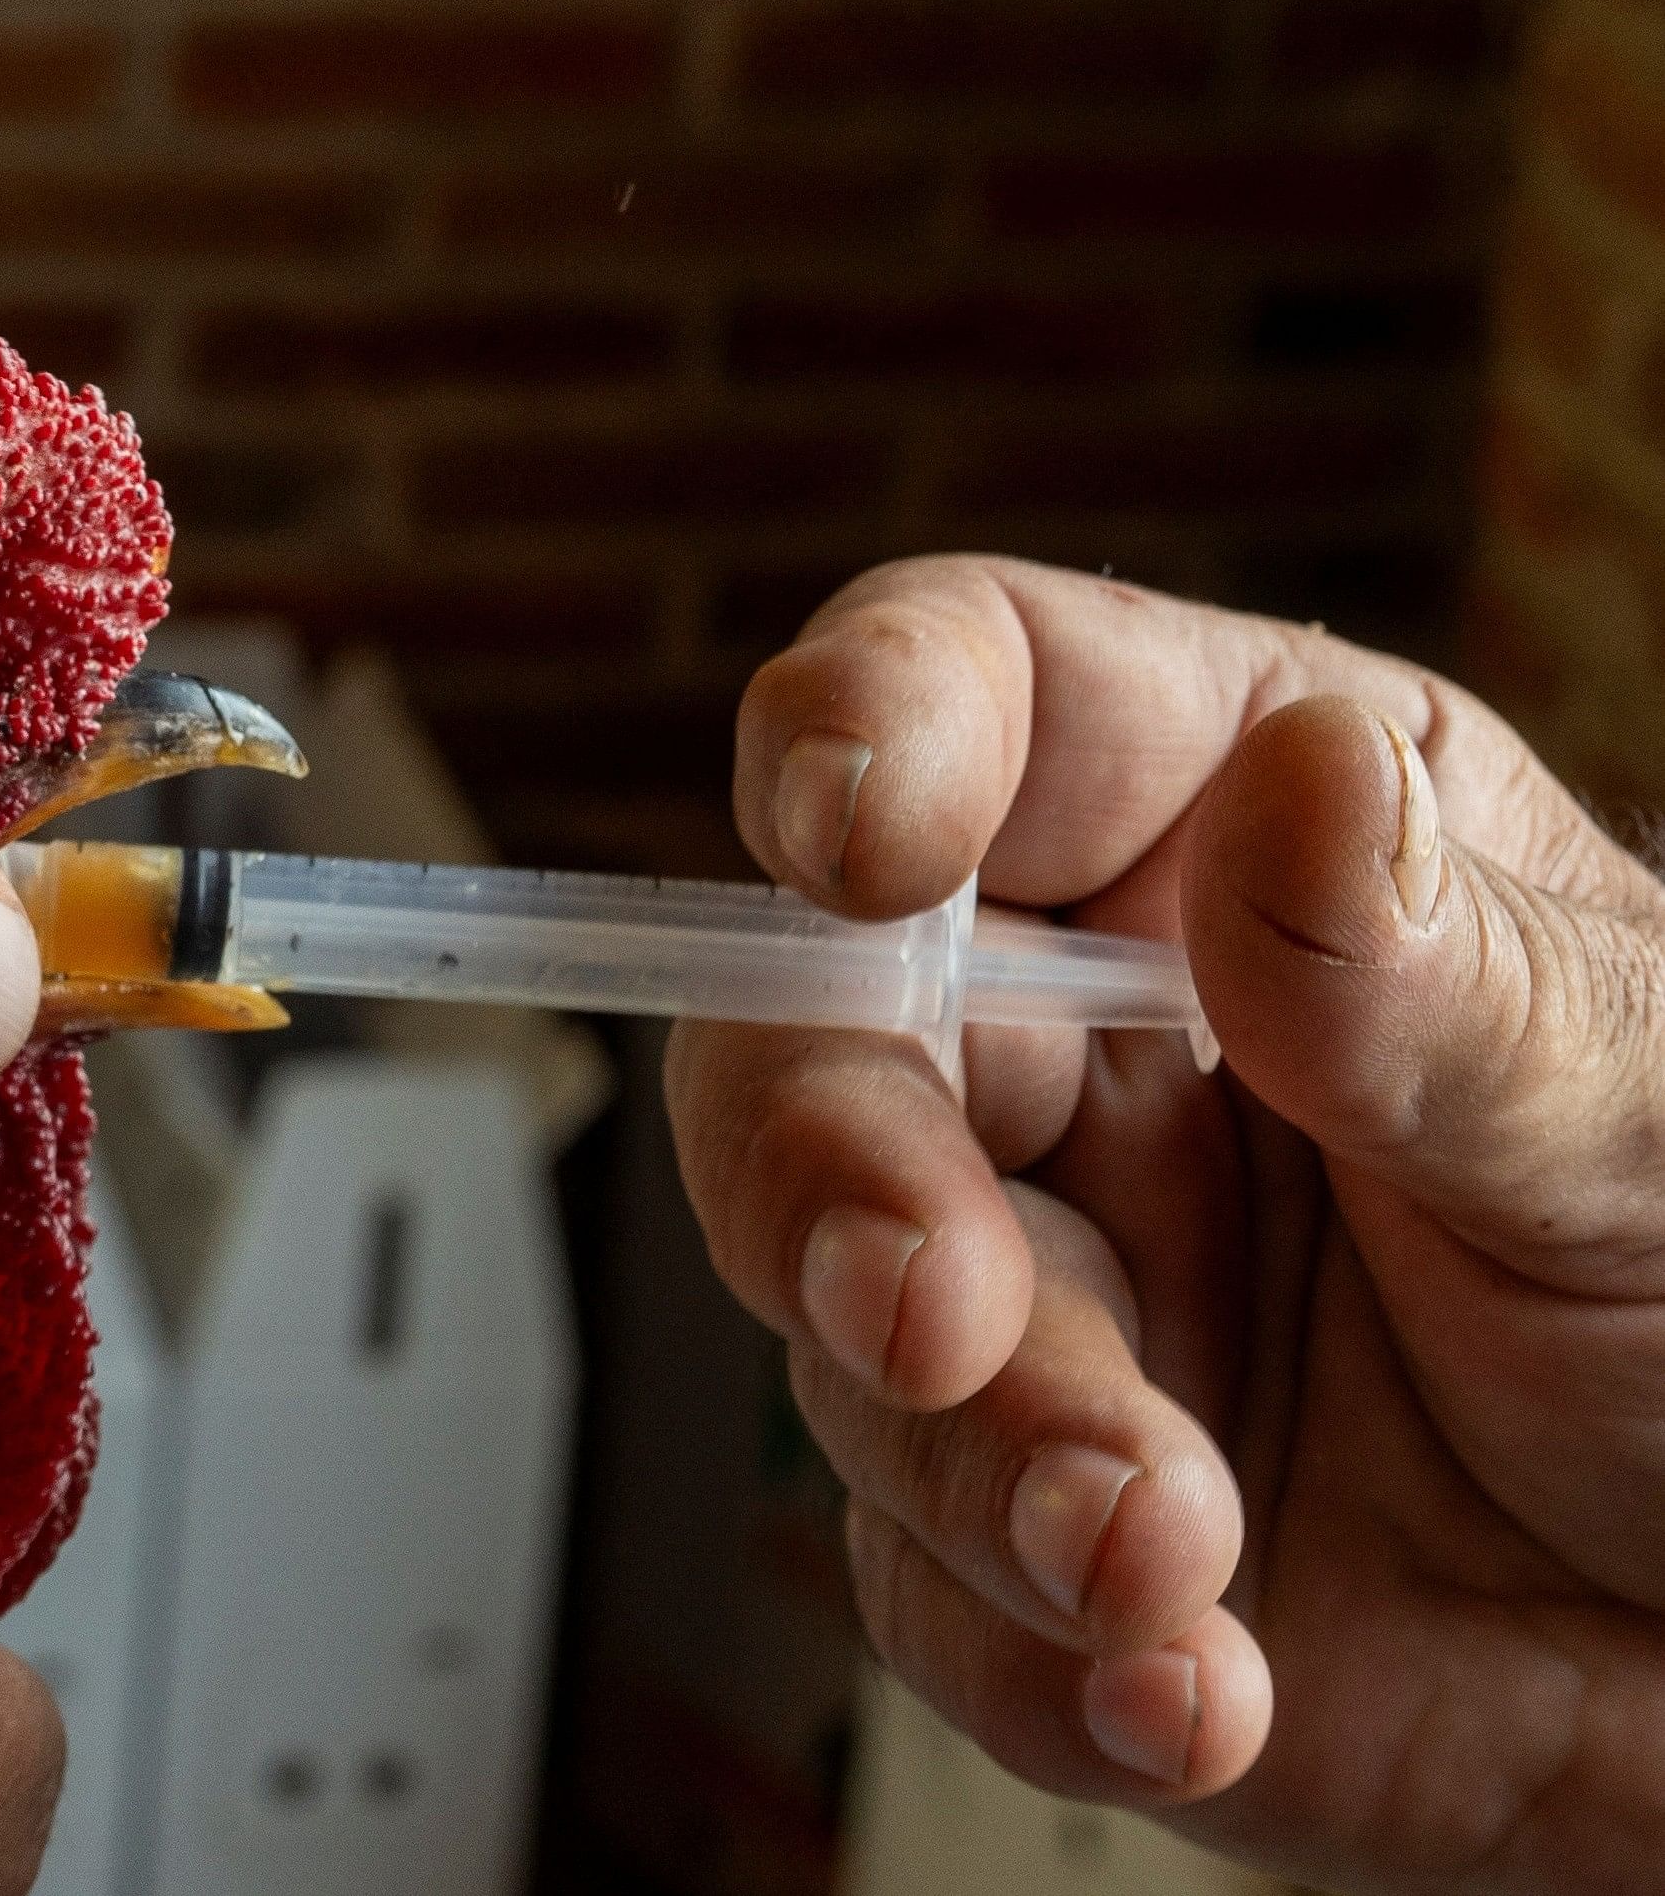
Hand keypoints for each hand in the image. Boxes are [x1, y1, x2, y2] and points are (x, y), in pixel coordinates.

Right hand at [667, 556, 1664, 1892]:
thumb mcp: (1646, 1128)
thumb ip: (1440, 986)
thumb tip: (1295, 784)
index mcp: (1231, 857)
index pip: (977, 702)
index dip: (863, 728)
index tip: (854, 846)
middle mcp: (1089, 1060)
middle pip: (809, 1047)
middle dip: (836, 1186)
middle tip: (929, 1309)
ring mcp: (1046, 1304)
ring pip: (846, 1345)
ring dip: (984, 1464)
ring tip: (1174, 1558)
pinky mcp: (1019, 1544)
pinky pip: (924, 1594)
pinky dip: (1041, 1659)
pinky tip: (1196, 1688)